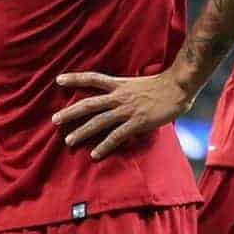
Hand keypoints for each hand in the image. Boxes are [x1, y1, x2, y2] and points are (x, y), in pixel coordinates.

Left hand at [53, 71, 192, 159]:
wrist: (178, 87)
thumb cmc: (162, 85)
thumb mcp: (138, 84)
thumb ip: (125, 91)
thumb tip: (117, 99)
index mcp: (119, 84)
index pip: (92, 79)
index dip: (75, 78)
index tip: (58, 79)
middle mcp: (118, 97)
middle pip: (89, 104)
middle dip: (71, 112)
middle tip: (54, 120)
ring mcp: (126, 110)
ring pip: (99, 122)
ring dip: (82, 132)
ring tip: (69, 141)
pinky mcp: (136, 123)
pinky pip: (117, 136)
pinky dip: (105, 145)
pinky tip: (95, 154)